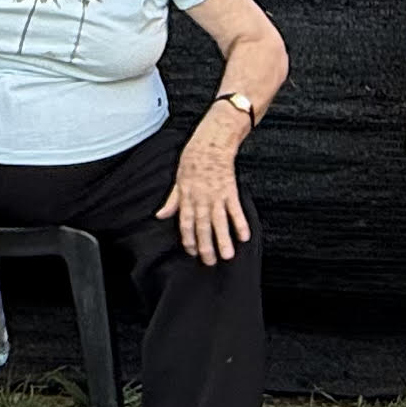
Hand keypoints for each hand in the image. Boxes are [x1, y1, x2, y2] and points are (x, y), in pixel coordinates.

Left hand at [170, 127, 252, 264]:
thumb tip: (160, 215)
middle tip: (210, 262)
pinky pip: (235, 209)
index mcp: (187, 197)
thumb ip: (172, 201)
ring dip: (223, 239)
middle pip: (202, 226)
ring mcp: (216, 195)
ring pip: (219, 221)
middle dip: (206, 246)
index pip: (186, 223)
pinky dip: (240, 222)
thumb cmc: (193, 161)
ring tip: (228, 256)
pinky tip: (244, 236)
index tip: (193, 253)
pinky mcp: (230, 190)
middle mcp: (201, 199)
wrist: (210, 143)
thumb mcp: (178, 180)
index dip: (189, 240)